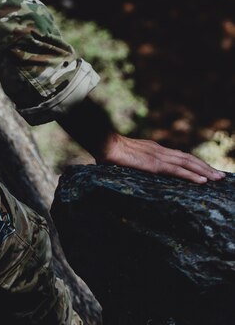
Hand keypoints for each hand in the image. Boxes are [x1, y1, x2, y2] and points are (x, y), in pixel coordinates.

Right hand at [100, 132, 225, 183]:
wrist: (104, 144)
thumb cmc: (108, 152)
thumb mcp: (123, 160)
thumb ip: (129, 165)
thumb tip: (123, 173)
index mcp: (154, 150)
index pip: (179, 156)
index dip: (194, 163)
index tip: (206, 170)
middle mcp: (160, 151)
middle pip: (188, 158)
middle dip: (205, 167)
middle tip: (221, 176)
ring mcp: (158, 156)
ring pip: (187, 163)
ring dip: (205, 171)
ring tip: (219, 178)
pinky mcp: (155, 164)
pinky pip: (177, 170)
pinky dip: (192, 175)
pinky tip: (203, 181)